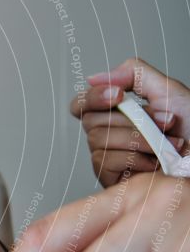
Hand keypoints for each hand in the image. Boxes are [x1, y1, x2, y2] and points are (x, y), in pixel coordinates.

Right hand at [71, 58, 189, 186]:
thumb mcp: (167, 90)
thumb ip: (132, 73)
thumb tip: (94, 78)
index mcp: (118, 113)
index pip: (83, 103)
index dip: (93, 97)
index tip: (118, 95)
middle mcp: (109, 134)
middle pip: (90, 119)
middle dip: (130, 119)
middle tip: (162, 123)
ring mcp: (107, 157)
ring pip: (98, 139)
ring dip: (139, 139)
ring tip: (165, 145)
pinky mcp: (109, 177)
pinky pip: (105, 160)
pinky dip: (135, 158)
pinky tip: (154, 163)